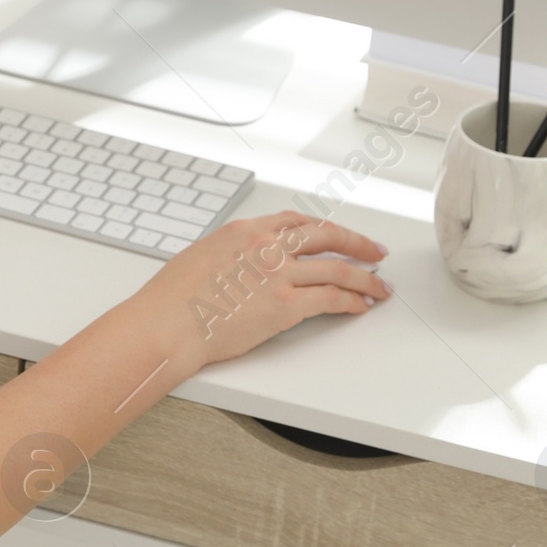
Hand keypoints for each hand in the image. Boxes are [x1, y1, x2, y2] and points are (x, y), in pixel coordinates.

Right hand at [143, 211, 390, 376]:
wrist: (166, 324)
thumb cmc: (171, 300)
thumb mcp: (200, 257)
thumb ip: (229, 255)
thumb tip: (238, 265)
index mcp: (245, 231)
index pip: (296, 222)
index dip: (324, 229)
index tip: (337, 234)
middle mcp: (267, 247)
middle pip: (327, 236)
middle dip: (357, 243)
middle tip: (374, 251)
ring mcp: (278, 275)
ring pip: (337, 268)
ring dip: (365, 277)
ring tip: (379, 285)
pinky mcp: (286, 306)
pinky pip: (331, 298)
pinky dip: (352, 301)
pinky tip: (360, 305)